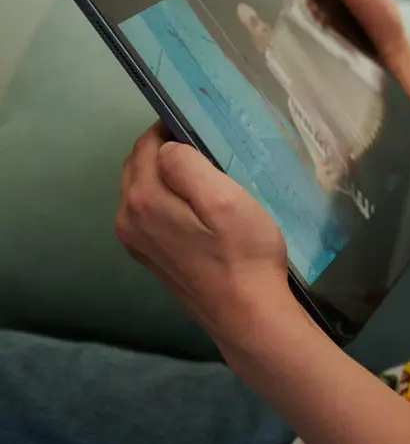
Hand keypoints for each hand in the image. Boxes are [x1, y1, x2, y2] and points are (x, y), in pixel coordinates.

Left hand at [116, 124, 294, 342]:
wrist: (247, 314)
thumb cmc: (243, 254)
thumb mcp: (225, 199)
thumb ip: (188, 164)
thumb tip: (169, 147)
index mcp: (143, 198)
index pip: (146, 145)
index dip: (172, 130)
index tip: (203, 128)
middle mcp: (128, 218)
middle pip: (138, 167)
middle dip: (166, 152)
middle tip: (207, 152)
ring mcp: (136, 241)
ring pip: (142, 191)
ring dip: (166, 178)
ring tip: (206, 179)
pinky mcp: (150, 257)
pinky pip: (150, 215)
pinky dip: (167, 202)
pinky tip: (197, 211)